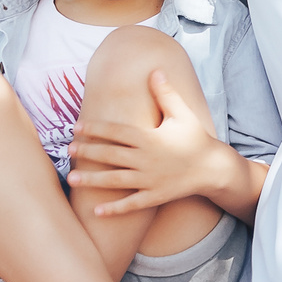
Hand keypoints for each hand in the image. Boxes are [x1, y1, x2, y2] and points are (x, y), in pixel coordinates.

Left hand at [65, 70, 222, 215]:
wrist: (213, 169)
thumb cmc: (196, 139)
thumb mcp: (183, 114)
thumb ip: (166, 93)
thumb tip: (156, 70)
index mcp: (150, 138)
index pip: (117, 131)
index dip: (96, 128)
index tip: (76, 127)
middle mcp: (147, 159)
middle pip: (111, 155)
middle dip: (88, 151)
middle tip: (68, 149)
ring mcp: (150, 180)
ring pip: (116, 180)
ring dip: (93, 180)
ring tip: (72, 179)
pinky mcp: (155, 196)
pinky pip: (132, 204)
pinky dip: (115, 209)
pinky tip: (97, 211)